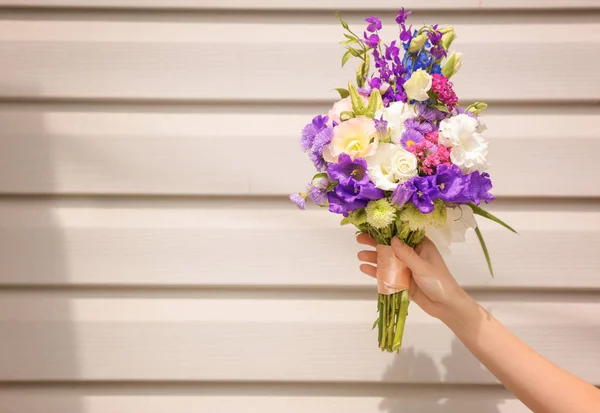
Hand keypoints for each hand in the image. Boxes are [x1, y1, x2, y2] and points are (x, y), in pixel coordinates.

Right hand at [356, 233, 470, 319]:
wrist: (446, 306)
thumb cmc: (439, 282)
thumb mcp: (422, 266)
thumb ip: (406, 254)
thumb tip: (392, 239)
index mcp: (420, 246)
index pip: (401, 234)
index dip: (386, 230)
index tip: (372, 226)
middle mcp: (412, 255)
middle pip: (390, 246)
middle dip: (375, 243)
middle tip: (360, 239)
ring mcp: (406, 268)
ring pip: (386, 260)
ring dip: (374, 257)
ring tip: (360, 256)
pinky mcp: (402, 281)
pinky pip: (386, 274)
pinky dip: (376, 271)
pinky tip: (365, 268)